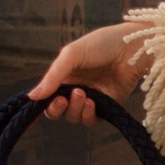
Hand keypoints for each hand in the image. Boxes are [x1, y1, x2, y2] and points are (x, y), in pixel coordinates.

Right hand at [30, 23, 153, 122]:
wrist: (132, 47)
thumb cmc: (102, 44)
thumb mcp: (72, 55)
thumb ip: (52, 77)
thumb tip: (31, 97)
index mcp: (64, 75)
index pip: (47, 96)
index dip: (42, 103)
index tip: (41, 106)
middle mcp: (75, 88)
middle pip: (58, 110)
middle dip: (58, 108)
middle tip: (63, 99)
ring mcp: (91, 99)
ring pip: (74, 117)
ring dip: (75, 109)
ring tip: (83, 94)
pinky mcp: (107, 107)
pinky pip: (91, 120)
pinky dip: (88, 115)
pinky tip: (93, 102)